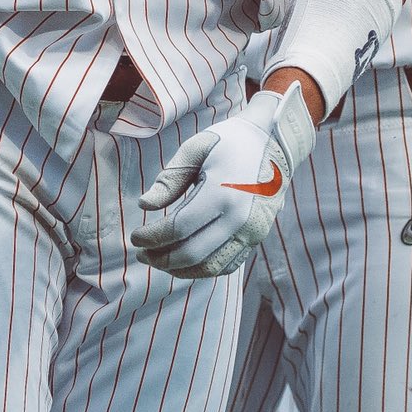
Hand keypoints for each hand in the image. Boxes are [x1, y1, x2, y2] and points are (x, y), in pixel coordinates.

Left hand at [132, 74, 318, 278]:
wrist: (276, 142)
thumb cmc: (232, 141)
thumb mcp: (196, 149)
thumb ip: (170, 179)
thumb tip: (145, 206)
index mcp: (221, 194)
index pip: (178, 228)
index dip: (152, 237)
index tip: (135, 237)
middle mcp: (239, 219)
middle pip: (192, 254)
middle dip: (161, 259)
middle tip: (142, 254)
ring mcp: (252, 232)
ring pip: (210, 267)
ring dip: (181, 270)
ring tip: (159, 260)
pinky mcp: (258, 237)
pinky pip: (228, 265)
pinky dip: (203, 269)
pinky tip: (185, 261)